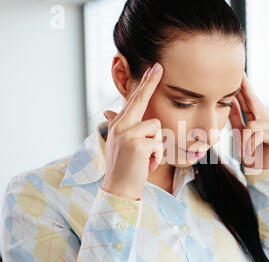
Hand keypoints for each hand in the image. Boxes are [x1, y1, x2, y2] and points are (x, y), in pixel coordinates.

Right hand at [101, 63, 163, 200]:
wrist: (118, 188)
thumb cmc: (126, 167)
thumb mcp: (121, 143)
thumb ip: (122, 126)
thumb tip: (109, 109)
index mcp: (118, 124)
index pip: (133, 100)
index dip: (143, 84)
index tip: (153, 69)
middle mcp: (120, 125)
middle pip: (140, 99)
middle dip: (150, 82)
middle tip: (159, 66)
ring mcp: (127, 133)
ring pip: (156, 127)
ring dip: (157, 145)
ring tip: (146, 157)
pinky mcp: (137, 144)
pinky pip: (158, 143)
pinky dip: (157, 156)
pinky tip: (147, 164)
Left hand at [229, 72, 268, 168]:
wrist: (262, 171)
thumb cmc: (251, 152)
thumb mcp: (240, 133)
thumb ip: (236, 117)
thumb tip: (229, 100)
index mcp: (257, 116)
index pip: (248, 98)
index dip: (243, 85)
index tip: (238, 72)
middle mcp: (267, 118)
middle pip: (253, 101)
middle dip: (245, 88)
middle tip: (238, 74)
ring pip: (252, 124)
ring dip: (244, 140)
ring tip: (245, 152)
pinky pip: (257, 135)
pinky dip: (249, 145)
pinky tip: (249, 154)